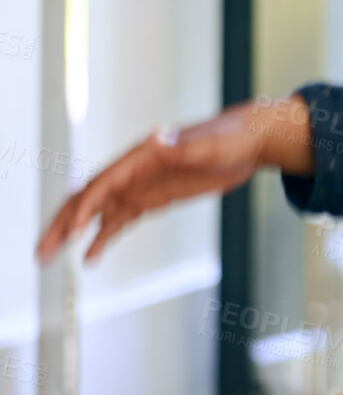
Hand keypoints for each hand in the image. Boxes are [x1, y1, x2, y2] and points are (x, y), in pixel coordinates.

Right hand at [36, 95, 312, 263]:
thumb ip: (184, 144)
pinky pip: (120, 219)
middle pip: (88, 199)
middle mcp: (133, 171)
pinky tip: (90, 257)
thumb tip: (159, 138)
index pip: (103, 183)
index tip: (72, 232)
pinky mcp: (153, 197)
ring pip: (97, 212)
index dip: (86, 207)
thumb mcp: (212, 143)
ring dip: (72, 233)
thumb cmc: (231, 137)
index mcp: (142, 156)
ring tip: (51, 257)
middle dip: (62, 225)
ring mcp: (141, 185)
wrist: (249, 140)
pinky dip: (102, 237)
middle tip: (42, 251)